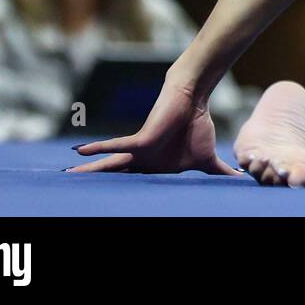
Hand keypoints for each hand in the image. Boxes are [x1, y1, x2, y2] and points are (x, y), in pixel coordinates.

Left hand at [68, 78, 242, 175]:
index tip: (98, 202)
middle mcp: (141, 160)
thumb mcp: (207, 159)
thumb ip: (217, 172)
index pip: (129, 182)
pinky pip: (114, 146)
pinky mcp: (139, 140)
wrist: (195, 102)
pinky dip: (96, 148)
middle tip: (67, 189)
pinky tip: (77, 152)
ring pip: (107, 165)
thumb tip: (239, 180)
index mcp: (153, 167)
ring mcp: (138, 151)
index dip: (114, 191)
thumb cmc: (198, 126)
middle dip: (91, 183)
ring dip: (86, 171)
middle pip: (112, 175)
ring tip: (64, 176)